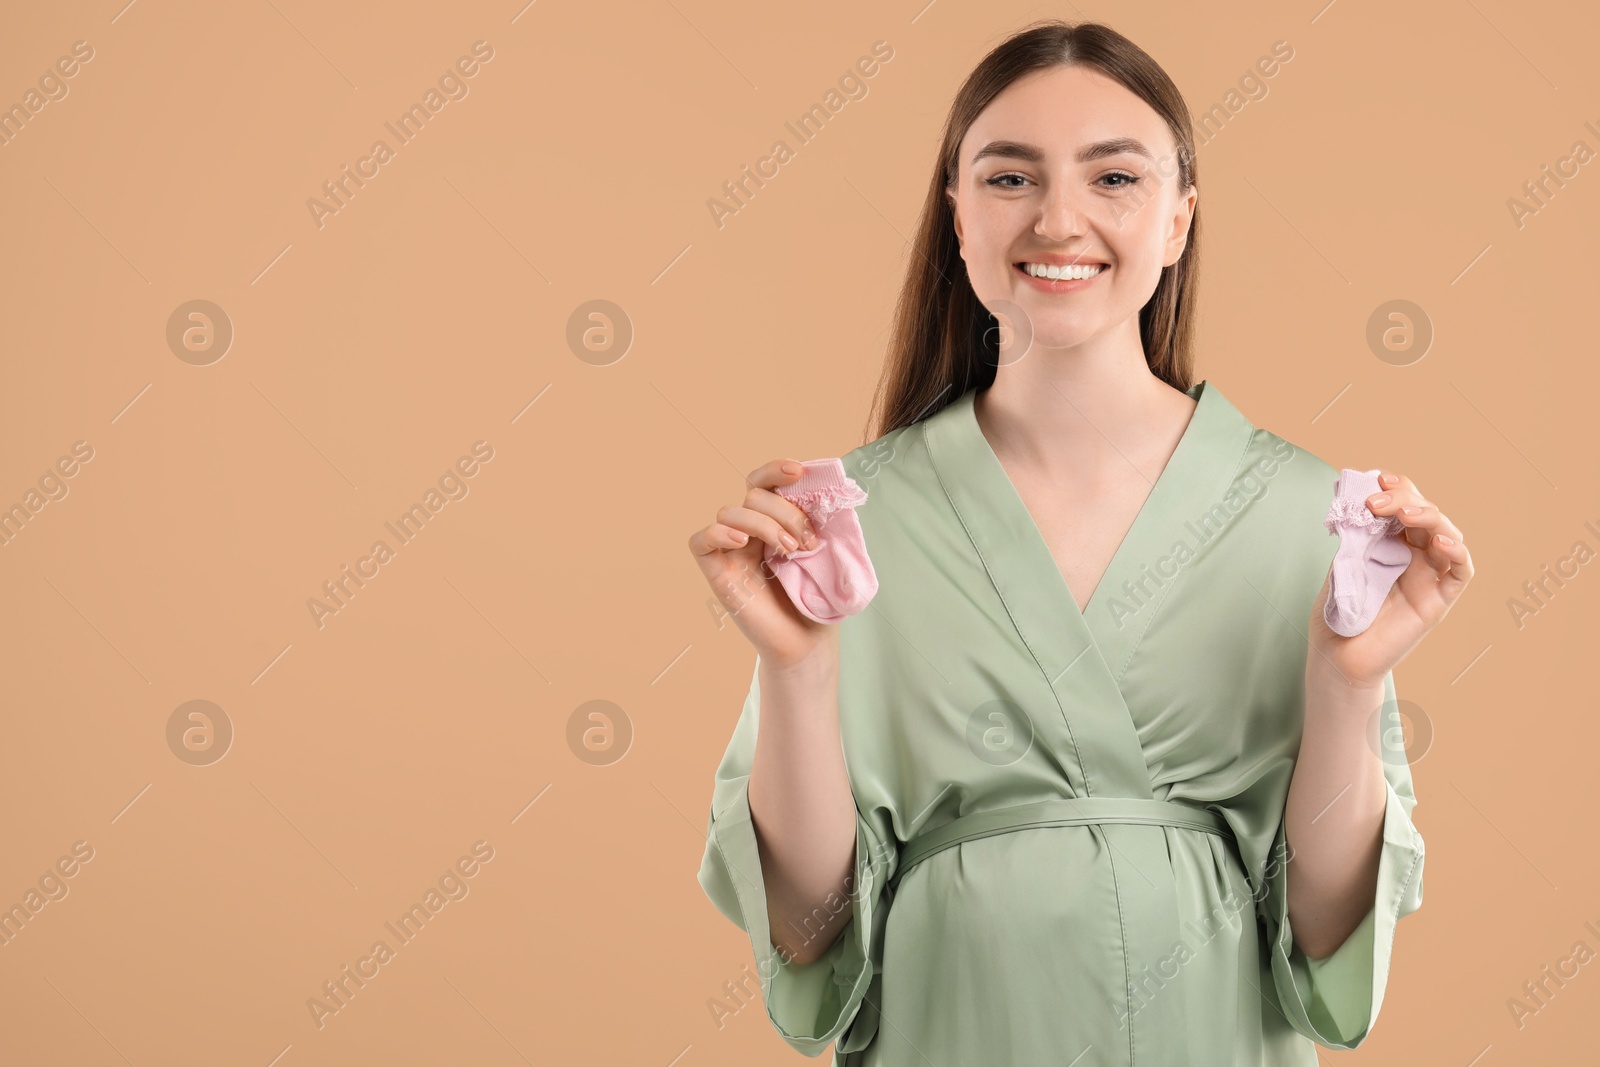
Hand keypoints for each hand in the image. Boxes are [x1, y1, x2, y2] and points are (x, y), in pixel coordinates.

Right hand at [687, 458, 833, 668]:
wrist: (808, 643)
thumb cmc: (817, 600)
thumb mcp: (827, 552)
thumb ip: (822, 520)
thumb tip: (829, 489)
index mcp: (773, 522)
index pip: (763, 483)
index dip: (776, 470)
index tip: (799, 472)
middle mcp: (749, 532)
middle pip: (753, 496)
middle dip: (785, 512)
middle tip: (808, 542)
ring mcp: (731, 552)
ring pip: (731, 511)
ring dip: (764, 524)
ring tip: (789, 551)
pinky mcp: (717, 572)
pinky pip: (701, 541)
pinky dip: (718, 533)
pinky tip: (743, 541)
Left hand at [1308, 470, 1473, 687]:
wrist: (1336, 656)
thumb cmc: (1337, 612)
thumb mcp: (1343, 563)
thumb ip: (1357, 534)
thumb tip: (1357, 498)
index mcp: (1392, 543)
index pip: (1405, 504)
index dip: (1397, 488)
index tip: (1375, 479)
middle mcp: (1415, 556)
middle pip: (1426, 514)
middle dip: (1404, 499)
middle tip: (1375, 501)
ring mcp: (1430, 576)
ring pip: (1447, 534)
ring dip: (1429, 517)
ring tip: (1403, 513)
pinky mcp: (1439, 600)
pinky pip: (1461, 571)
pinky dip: (1457, 551)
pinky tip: (1440, 541)